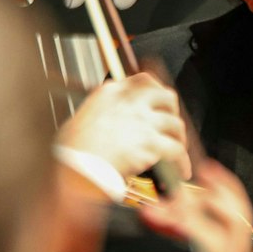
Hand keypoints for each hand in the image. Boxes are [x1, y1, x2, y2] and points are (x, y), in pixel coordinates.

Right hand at [58, 72, 189, 180]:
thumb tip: (114, 125)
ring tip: (177, 151)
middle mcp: (130, 102)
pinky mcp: (150, 143)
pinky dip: (182, 163)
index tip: (161, 101)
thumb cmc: (70, 152)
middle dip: (173, 111)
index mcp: (110, 93)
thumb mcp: (81, 119)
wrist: (73, 168)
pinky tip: (181, 171)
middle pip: (166, 97)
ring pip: (175, 124)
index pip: (143, 80)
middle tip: (171, 125)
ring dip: (179, 138)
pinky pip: (177, 151)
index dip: (157, 91)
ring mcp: (142, 121)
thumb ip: (102, 114)